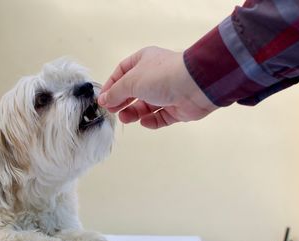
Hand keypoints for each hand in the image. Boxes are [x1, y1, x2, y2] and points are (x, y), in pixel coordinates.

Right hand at [98, 46, 217, 128]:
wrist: (196, 85)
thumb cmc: (161, 76)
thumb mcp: (131, 81)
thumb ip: (116, 92)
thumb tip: (104, 100)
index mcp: (144, 61)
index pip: (122, 72)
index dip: (111, 85)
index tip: (102, 100)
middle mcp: (155, 75)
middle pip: (133, 91)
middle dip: (121, 101)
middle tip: (112, 111)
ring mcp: (167, 92)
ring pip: (145, 105)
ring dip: (134, 112)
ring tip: (126, 118)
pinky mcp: (176, 108)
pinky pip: (160, 117)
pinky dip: (152, 120)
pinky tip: (145, 121)